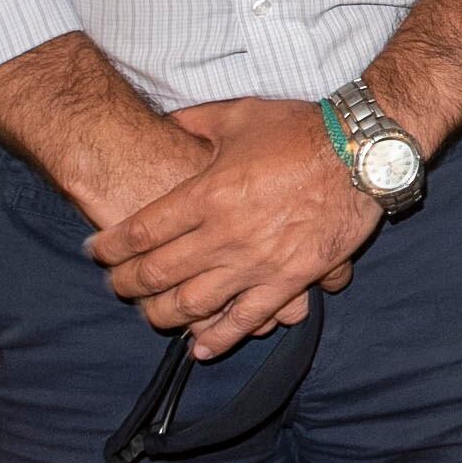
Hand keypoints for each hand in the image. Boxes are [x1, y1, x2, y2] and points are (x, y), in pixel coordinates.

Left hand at [85, 99, 382, 359]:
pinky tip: (200, 347)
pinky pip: (246, 320)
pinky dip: (218, 338)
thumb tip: (164, 123)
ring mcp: (257, 262)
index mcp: (208, 193)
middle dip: (125, 284)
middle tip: (116, 285)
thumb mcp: (240, 115)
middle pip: (155, 274)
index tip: (98, 252)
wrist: (364, 149)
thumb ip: (195, 122)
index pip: (140, 232)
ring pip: (191, 305)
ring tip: (151, 313)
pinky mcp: (289, 280)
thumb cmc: (304, 128)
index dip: (110, 247)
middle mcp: (225, 234)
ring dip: (161, 315)